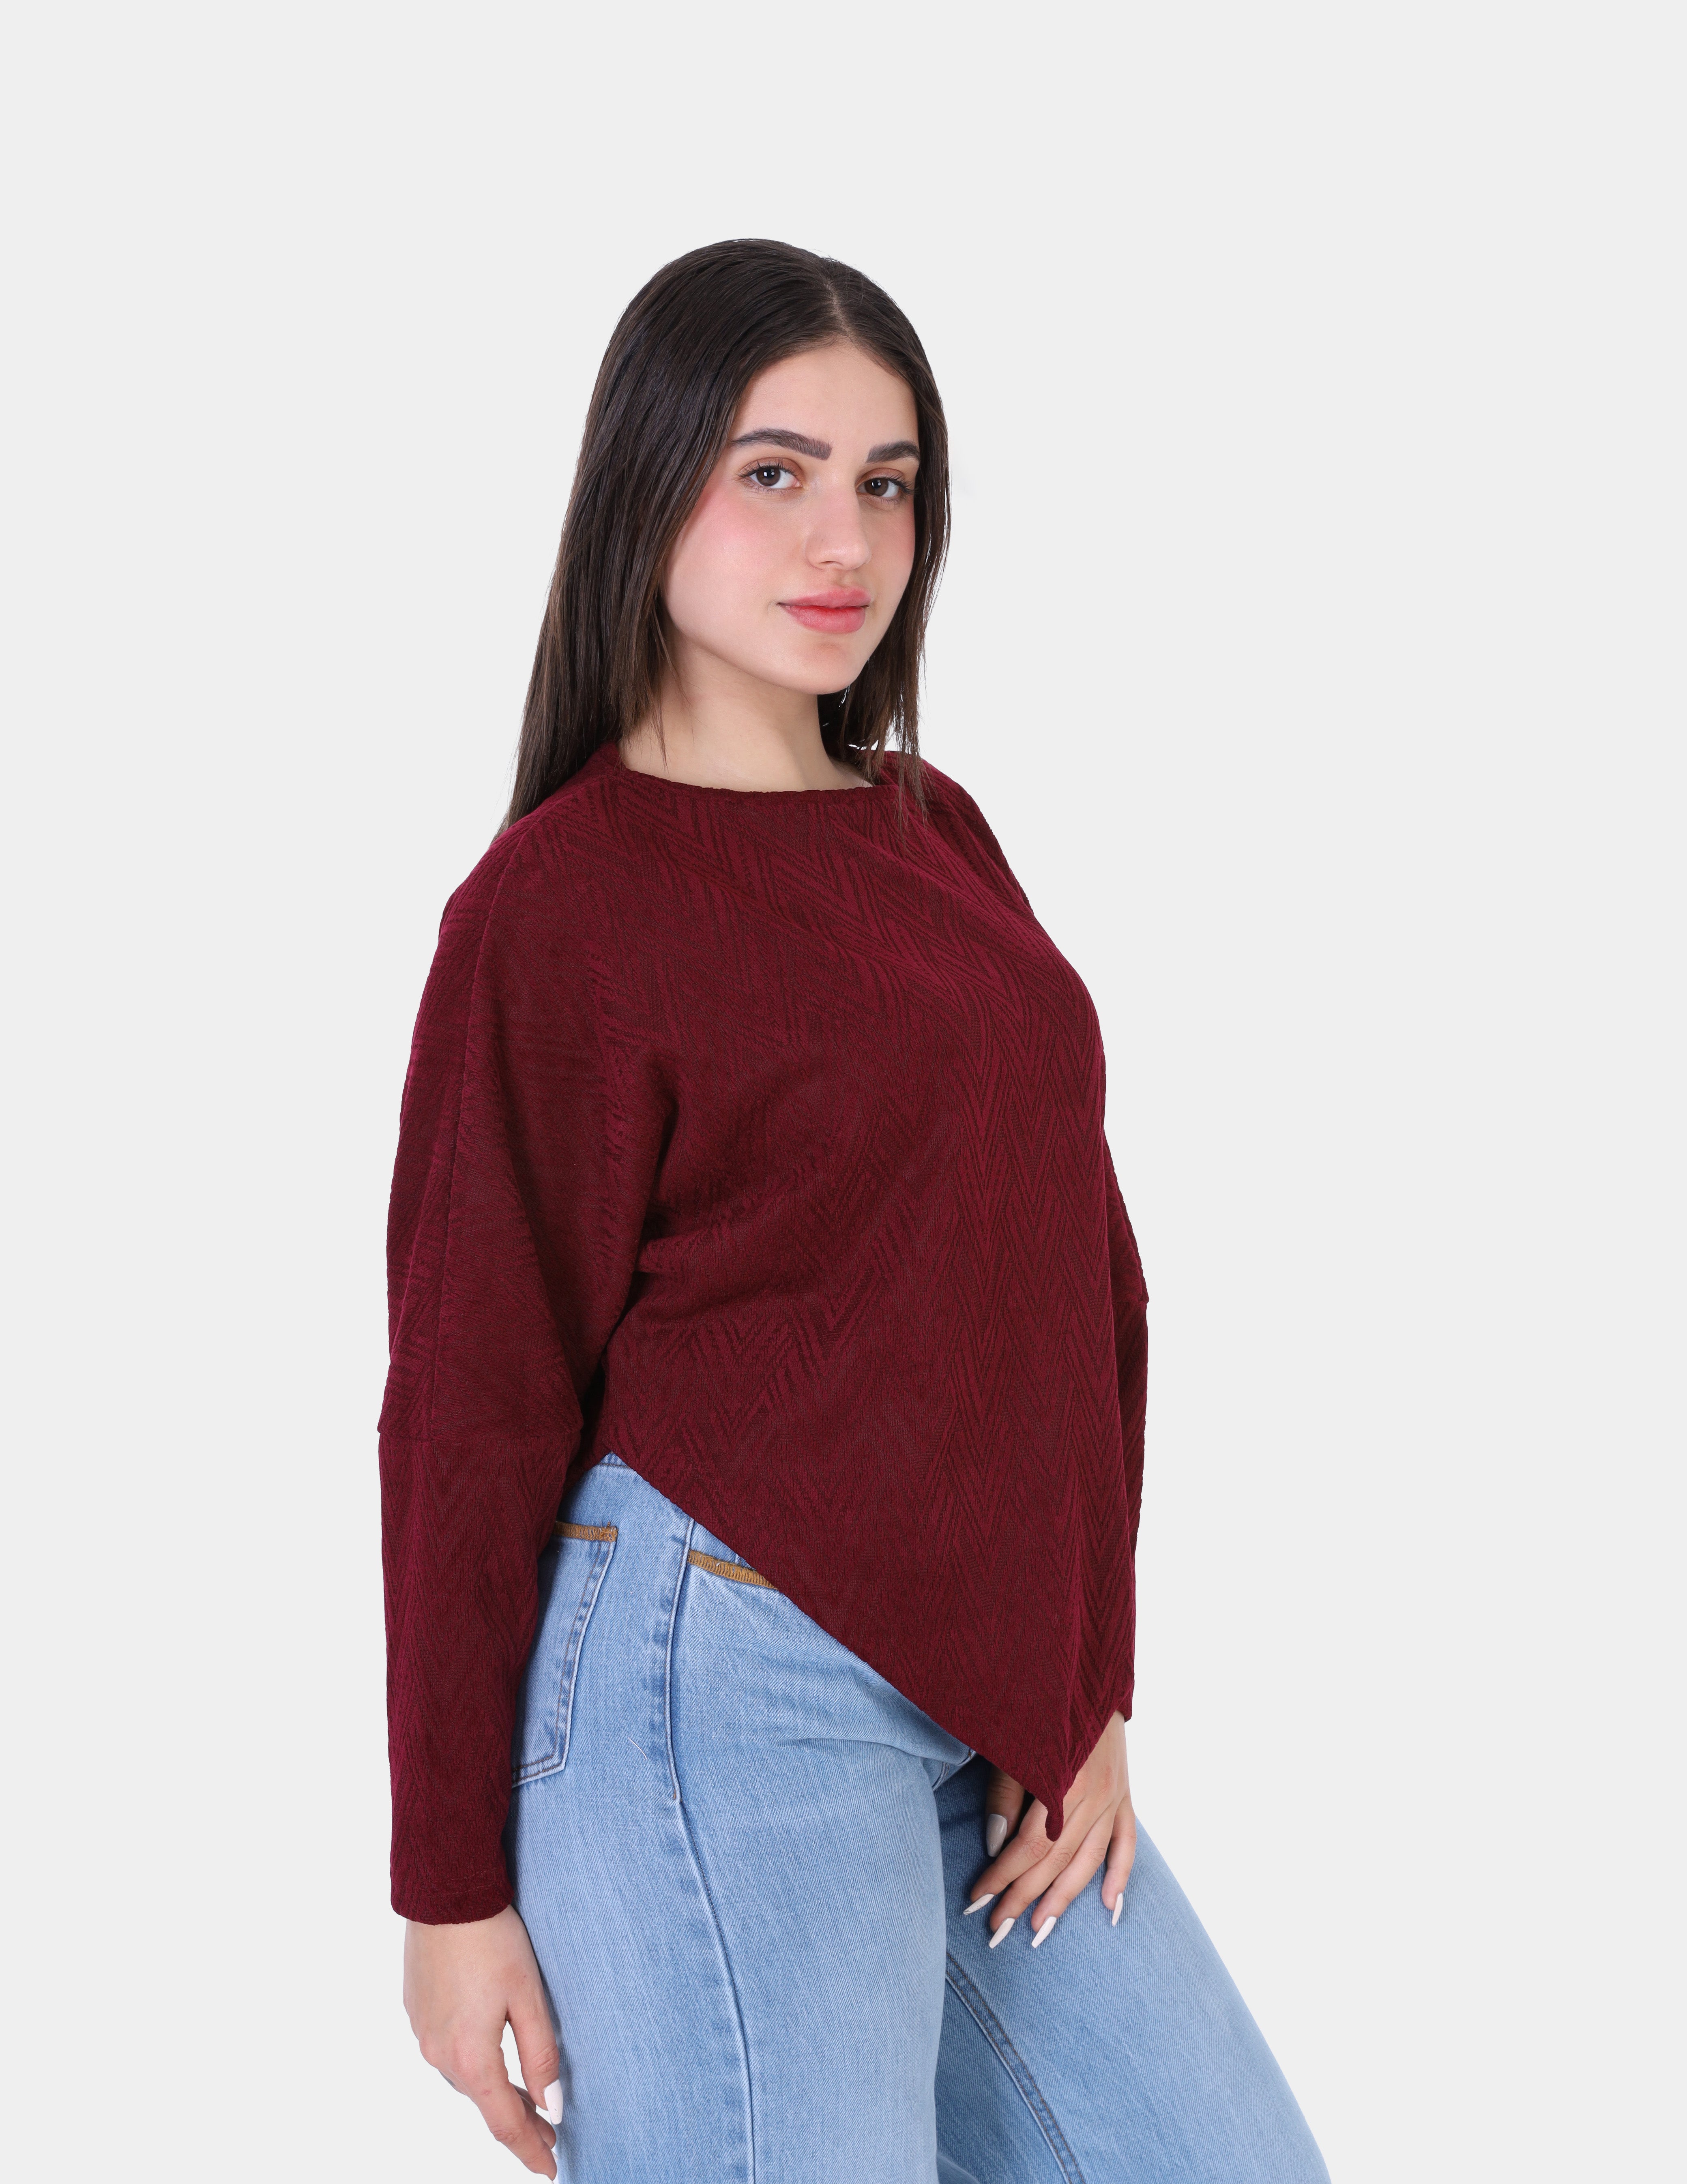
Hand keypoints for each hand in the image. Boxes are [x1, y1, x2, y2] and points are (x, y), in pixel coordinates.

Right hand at [403, 1904, 562, 2176]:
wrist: (446, 1895)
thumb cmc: (492, 1939)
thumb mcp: (528, 1996)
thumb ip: (540, 2056)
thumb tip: (549, 2106)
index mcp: (470, 2057)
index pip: (504, 2122)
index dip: (528, 2149)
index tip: (549, 2169)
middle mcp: (439, 2054)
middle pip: (483, 2101)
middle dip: (517, 2121)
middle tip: (548, 2134)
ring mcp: (422, 2033)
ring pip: (465, 2077)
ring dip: (494, 2092)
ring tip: (525, 2101)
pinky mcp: (417, 2012)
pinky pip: (448, 2052)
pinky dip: (473, 2064)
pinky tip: (490, 2055)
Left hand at [968, 1712, 1135, 1947]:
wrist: (1087, 1666)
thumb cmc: (1041, 1702)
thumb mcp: (1015, 1741)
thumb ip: (1006, 1793)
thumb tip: (997, 1847)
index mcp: (1064, 1780)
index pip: (1029, 1846)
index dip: (1002, 1875)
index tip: (977, 1898)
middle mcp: (1095, 1794)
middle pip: (1057, 1860)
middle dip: (1025, 1897)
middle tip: (998, 1929)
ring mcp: (1115, 1795)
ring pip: (1090, 1861)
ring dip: (1065, 1899)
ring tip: (1041, 1928)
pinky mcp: (1126, 1792)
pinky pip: (1127, 1841)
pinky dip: (1120, 1875)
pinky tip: (1110, 1906)